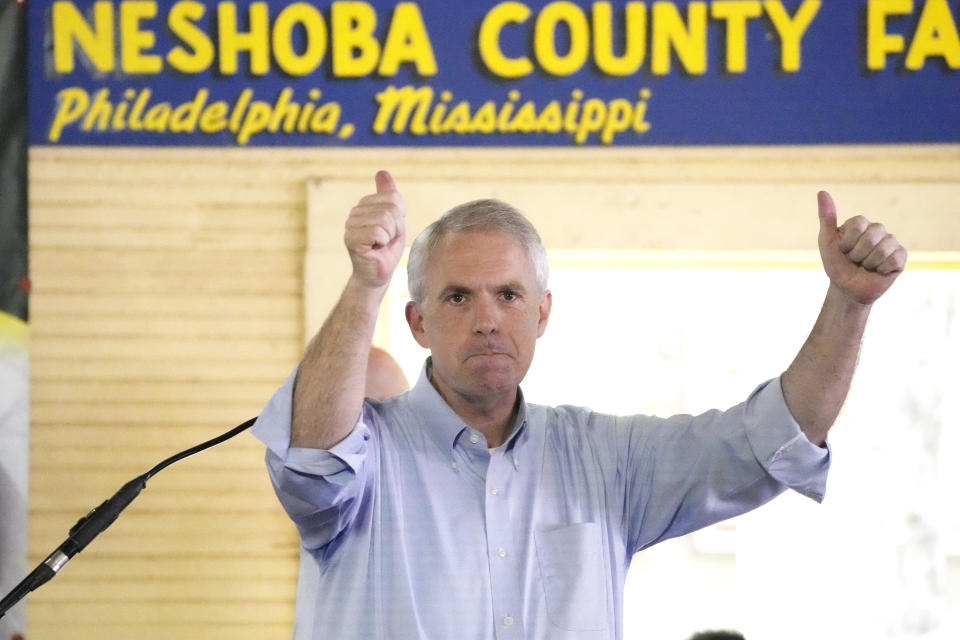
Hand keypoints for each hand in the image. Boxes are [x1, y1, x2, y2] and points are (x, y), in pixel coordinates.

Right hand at [344, 170, 405, 289]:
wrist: (377, 275)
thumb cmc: (386, 250)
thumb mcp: (394, 220)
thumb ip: (389, 197)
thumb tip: (382, 172)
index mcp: (365, 205)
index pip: (394, 198)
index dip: (400, 217)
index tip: (392, 231)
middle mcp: (355, 212)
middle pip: (391, 209)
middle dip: (396, 228)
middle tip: (386, 241)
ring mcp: (350, 225)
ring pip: (385, 220)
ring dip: (390, 236)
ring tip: (380, 245)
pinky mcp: (351, 239)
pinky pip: (378, 232)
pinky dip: (382, 243)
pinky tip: (375, 249)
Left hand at [817, 191, 906, 305]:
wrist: (847, 290)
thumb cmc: (836, 265)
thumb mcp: (826, 242)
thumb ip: (826, 218)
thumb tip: (822, 192)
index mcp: (861, 224)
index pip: (859, 224)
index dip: (847, 242)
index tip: (842, 250)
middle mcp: (878, 230)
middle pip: (872, 236)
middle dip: (857, 254)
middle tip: (854, 260)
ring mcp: (891, 242)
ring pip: (883, 249)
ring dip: (869, 264)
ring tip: (865, 266)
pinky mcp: (901, 257)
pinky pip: (895, 259)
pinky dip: (882, 270)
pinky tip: (879, 271)